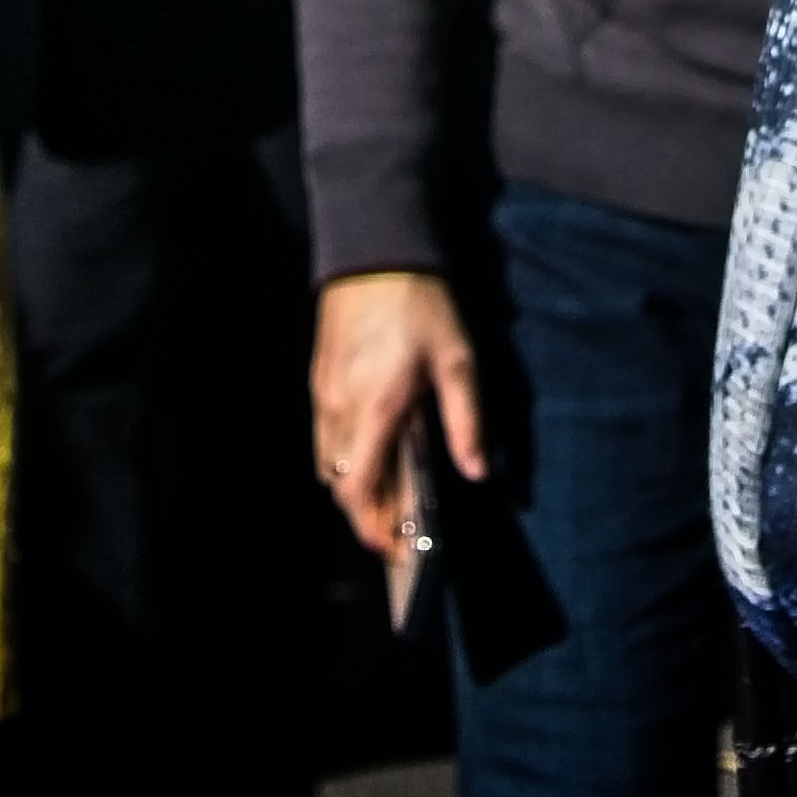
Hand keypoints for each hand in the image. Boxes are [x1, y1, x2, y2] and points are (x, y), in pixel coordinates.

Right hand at [311, 270, 485, 568]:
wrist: (374, 248)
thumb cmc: (419, 303)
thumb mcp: (458, 359)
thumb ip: (467, 420)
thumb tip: (477, 471)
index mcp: (376, 408)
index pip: (358, 491)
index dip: (373, 528)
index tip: (396, 547)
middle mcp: (341, 408)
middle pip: (340, 486)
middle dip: (368, 513)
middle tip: (401, 525)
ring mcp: (324, 395)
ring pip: (328, 464)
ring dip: (355, 486)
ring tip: (392, 490)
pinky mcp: (319, 381)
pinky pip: (324, 437)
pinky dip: (344, 458)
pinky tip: (374, 449)